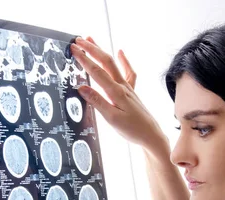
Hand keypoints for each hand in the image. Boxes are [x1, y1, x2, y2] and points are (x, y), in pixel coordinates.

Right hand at [70, 37, 166, 153]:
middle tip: (78, 40)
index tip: (73, 49)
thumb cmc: (132, 129)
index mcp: (116, 92)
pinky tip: (120, 52)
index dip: (84, 59)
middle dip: (91, 49)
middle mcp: (122, 86)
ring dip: (102, 51)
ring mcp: (128, 87)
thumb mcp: (111, 119)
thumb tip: (81, 88)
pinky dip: (124, 60)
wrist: (151, 135)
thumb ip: (97, 102)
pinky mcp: (131, 92)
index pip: (97, 72)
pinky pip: (128, 72)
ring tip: (91, 40)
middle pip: (105, 62)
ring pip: (113, 64)